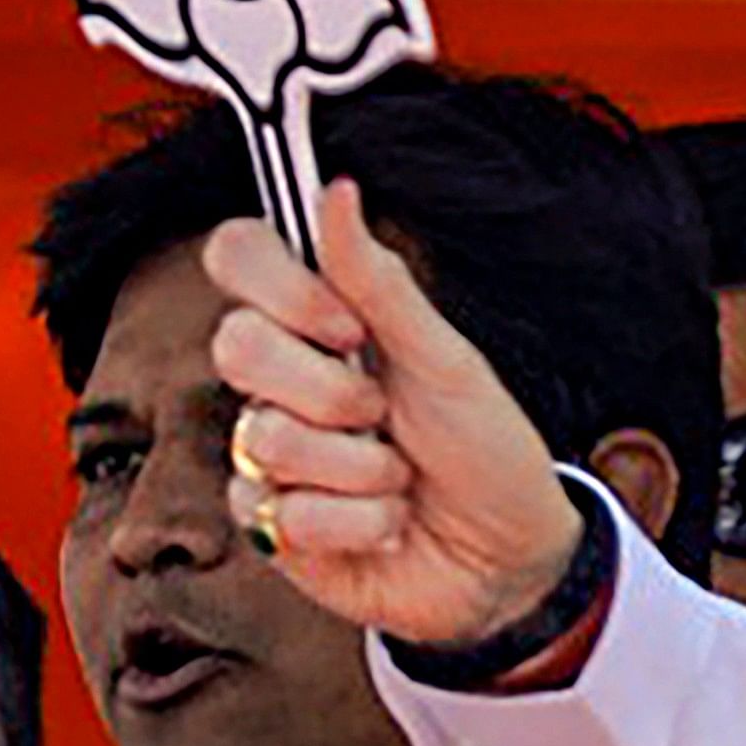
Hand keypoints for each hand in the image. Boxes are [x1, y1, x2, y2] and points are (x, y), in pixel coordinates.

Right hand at [204, 180, 587, 648]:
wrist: (511, 556)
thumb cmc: (484, 449)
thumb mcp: (445, 359)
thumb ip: (379, 281)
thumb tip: (336, 189)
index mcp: (317, 326)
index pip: (237, 257)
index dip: (281, 287)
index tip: (346, 325)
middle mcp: (280, 385)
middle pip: (234, 345)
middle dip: (332, 390)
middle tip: (384, 412)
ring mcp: (267, 458)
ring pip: (266, 439)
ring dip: (363, 467)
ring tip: (400, 477)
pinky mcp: (271, 532)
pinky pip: (286, 514)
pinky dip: (359, 523)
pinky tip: (386, 525)